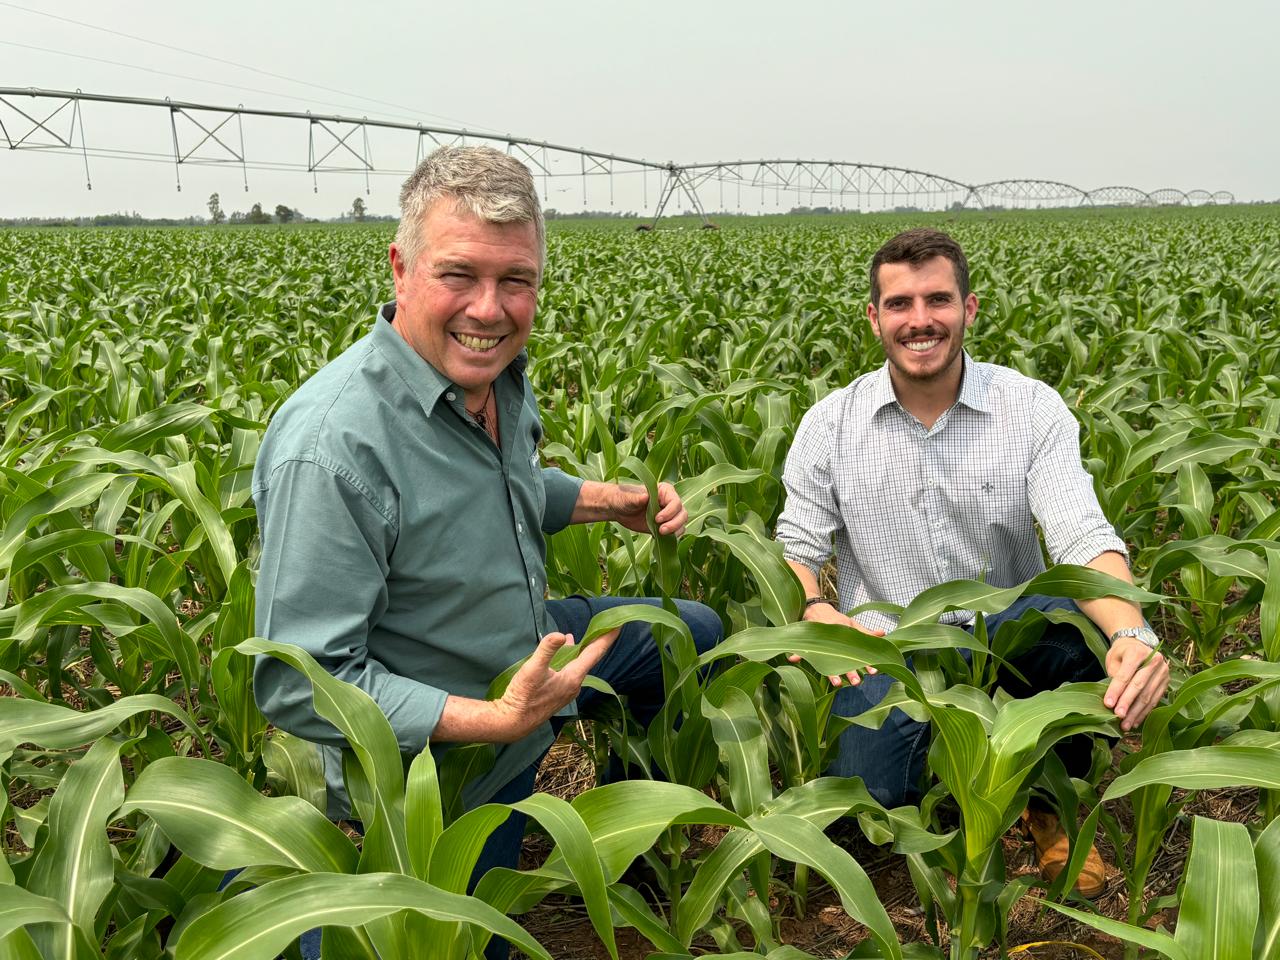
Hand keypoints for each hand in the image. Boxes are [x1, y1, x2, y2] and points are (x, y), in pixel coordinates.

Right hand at [491, 627, 619, 741]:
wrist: (513, 723)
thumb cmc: (523, 696)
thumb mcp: (532, 668)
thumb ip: (547, 649)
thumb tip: (562, 635)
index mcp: (573, 677)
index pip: (595, 653)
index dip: (607, 638)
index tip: (618, 625)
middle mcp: (575, 685)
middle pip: (591, 659)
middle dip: (598, 642)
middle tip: (605, 626)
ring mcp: (568, 691)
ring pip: (580, 666)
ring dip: (584, 650)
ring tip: (586, 637)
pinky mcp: (559, 694)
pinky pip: (572, 672)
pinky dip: (573, 659)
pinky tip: (565, 654)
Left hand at [613, 482, 687, 536]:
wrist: (617, 510)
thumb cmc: (622, 498)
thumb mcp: (627, 498)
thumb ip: (636, 498)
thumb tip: (645, 497)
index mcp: (664, 491)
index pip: (675, 502)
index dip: (670, 512)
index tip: (657, 518)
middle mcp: (669, 502)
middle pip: (682, 514)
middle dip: (675, 523)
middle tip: (661, 530)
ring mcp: (668, 515)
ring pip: (681, 524)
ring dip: (675, 531)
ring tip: (660, 534)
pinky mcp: (664, 526)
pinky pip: (675, 532)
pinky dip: (671, 537)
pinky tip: (659, 538)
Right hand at [787, 602, 885, 687]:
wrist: (815, 607)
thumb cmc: (835, 619)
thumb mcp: (851, 623)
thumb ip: (866, 632)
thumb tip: (883, 633)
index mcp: (846, 633)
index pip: (858, 649)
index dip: (866, 661)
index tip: (874, 671)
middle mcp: (835, 636)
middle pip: (844, 655)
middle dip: (850, 670)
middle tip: (857, 682)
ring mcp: (822, 638)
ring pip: (827, 656)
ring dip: (831, 671)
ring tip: (838, 684)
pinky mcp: (809, 638)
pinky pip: (803, 647)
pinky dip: (798, 653)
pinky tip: (793, 659)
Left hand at [1103, 636, 1169, 731]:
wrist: (1138, 645)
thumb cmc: (1122, 653)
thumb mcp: (1114, 659)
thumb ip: (1114, 676)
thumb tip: (1112, 701)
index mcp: (1137, 652)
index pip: (1125, 675)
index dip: (1116, 690)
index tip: (1108, 704)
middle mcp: (1154, 661)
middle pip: (1139, 686)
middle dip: (1127, 703)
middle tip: (1118, 716)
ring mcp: (1163, 672)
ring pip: (1148, 696)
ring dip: (1136, 713)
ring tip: (1125, 725)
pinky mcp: (1166, 682)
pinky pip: (1154, 700)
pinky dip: (1144, 712)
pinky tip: (1135, 722)